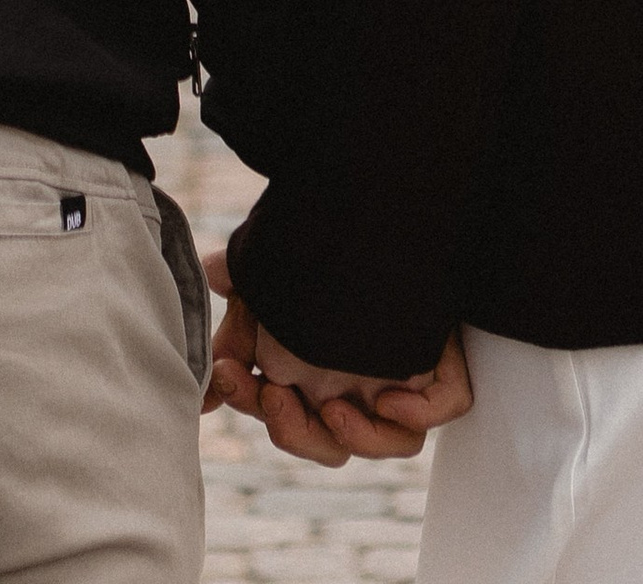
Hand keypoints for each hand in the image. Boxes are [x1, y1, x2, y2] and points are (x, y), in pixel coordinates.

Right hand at [203, 245, 471, 463]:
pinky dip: (416, 414)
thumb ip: (232, 335)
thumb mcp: (264, 286)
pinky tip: (389, 396)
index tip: (230, 371)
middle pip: (332, 444)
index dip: (255, 404)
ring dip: (355, 436)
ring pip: (392, 442)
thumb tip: (200, 391)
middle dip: (294, 431)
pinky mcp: (439, 357)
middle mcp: (359, 384)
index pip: (286, 416)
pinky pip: (442, 409)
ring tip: (332, 406)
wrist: (371, 197)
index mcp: (317, 375)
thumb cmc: (314, 246)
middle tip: (274, 394)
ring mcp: (401, 375)